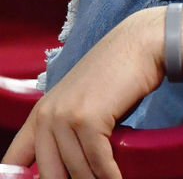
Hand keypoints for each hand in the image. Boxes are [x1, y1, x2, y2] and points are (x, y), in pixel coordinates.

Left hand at [2, 7, 165, 178]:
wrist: (140, 44)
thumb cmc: (117, 75)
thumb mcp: (82, 102)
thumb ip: (68, 130)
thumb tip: (72, 166)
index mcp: (40, 114)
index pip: (14, 160)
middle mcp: (47, 116)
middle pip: (49, 172)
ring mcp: (67, 117)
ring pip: (76, 169)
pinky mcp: (90, 119)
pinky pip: (97, 159)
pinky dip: (109, 174)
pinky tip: (117, 178)